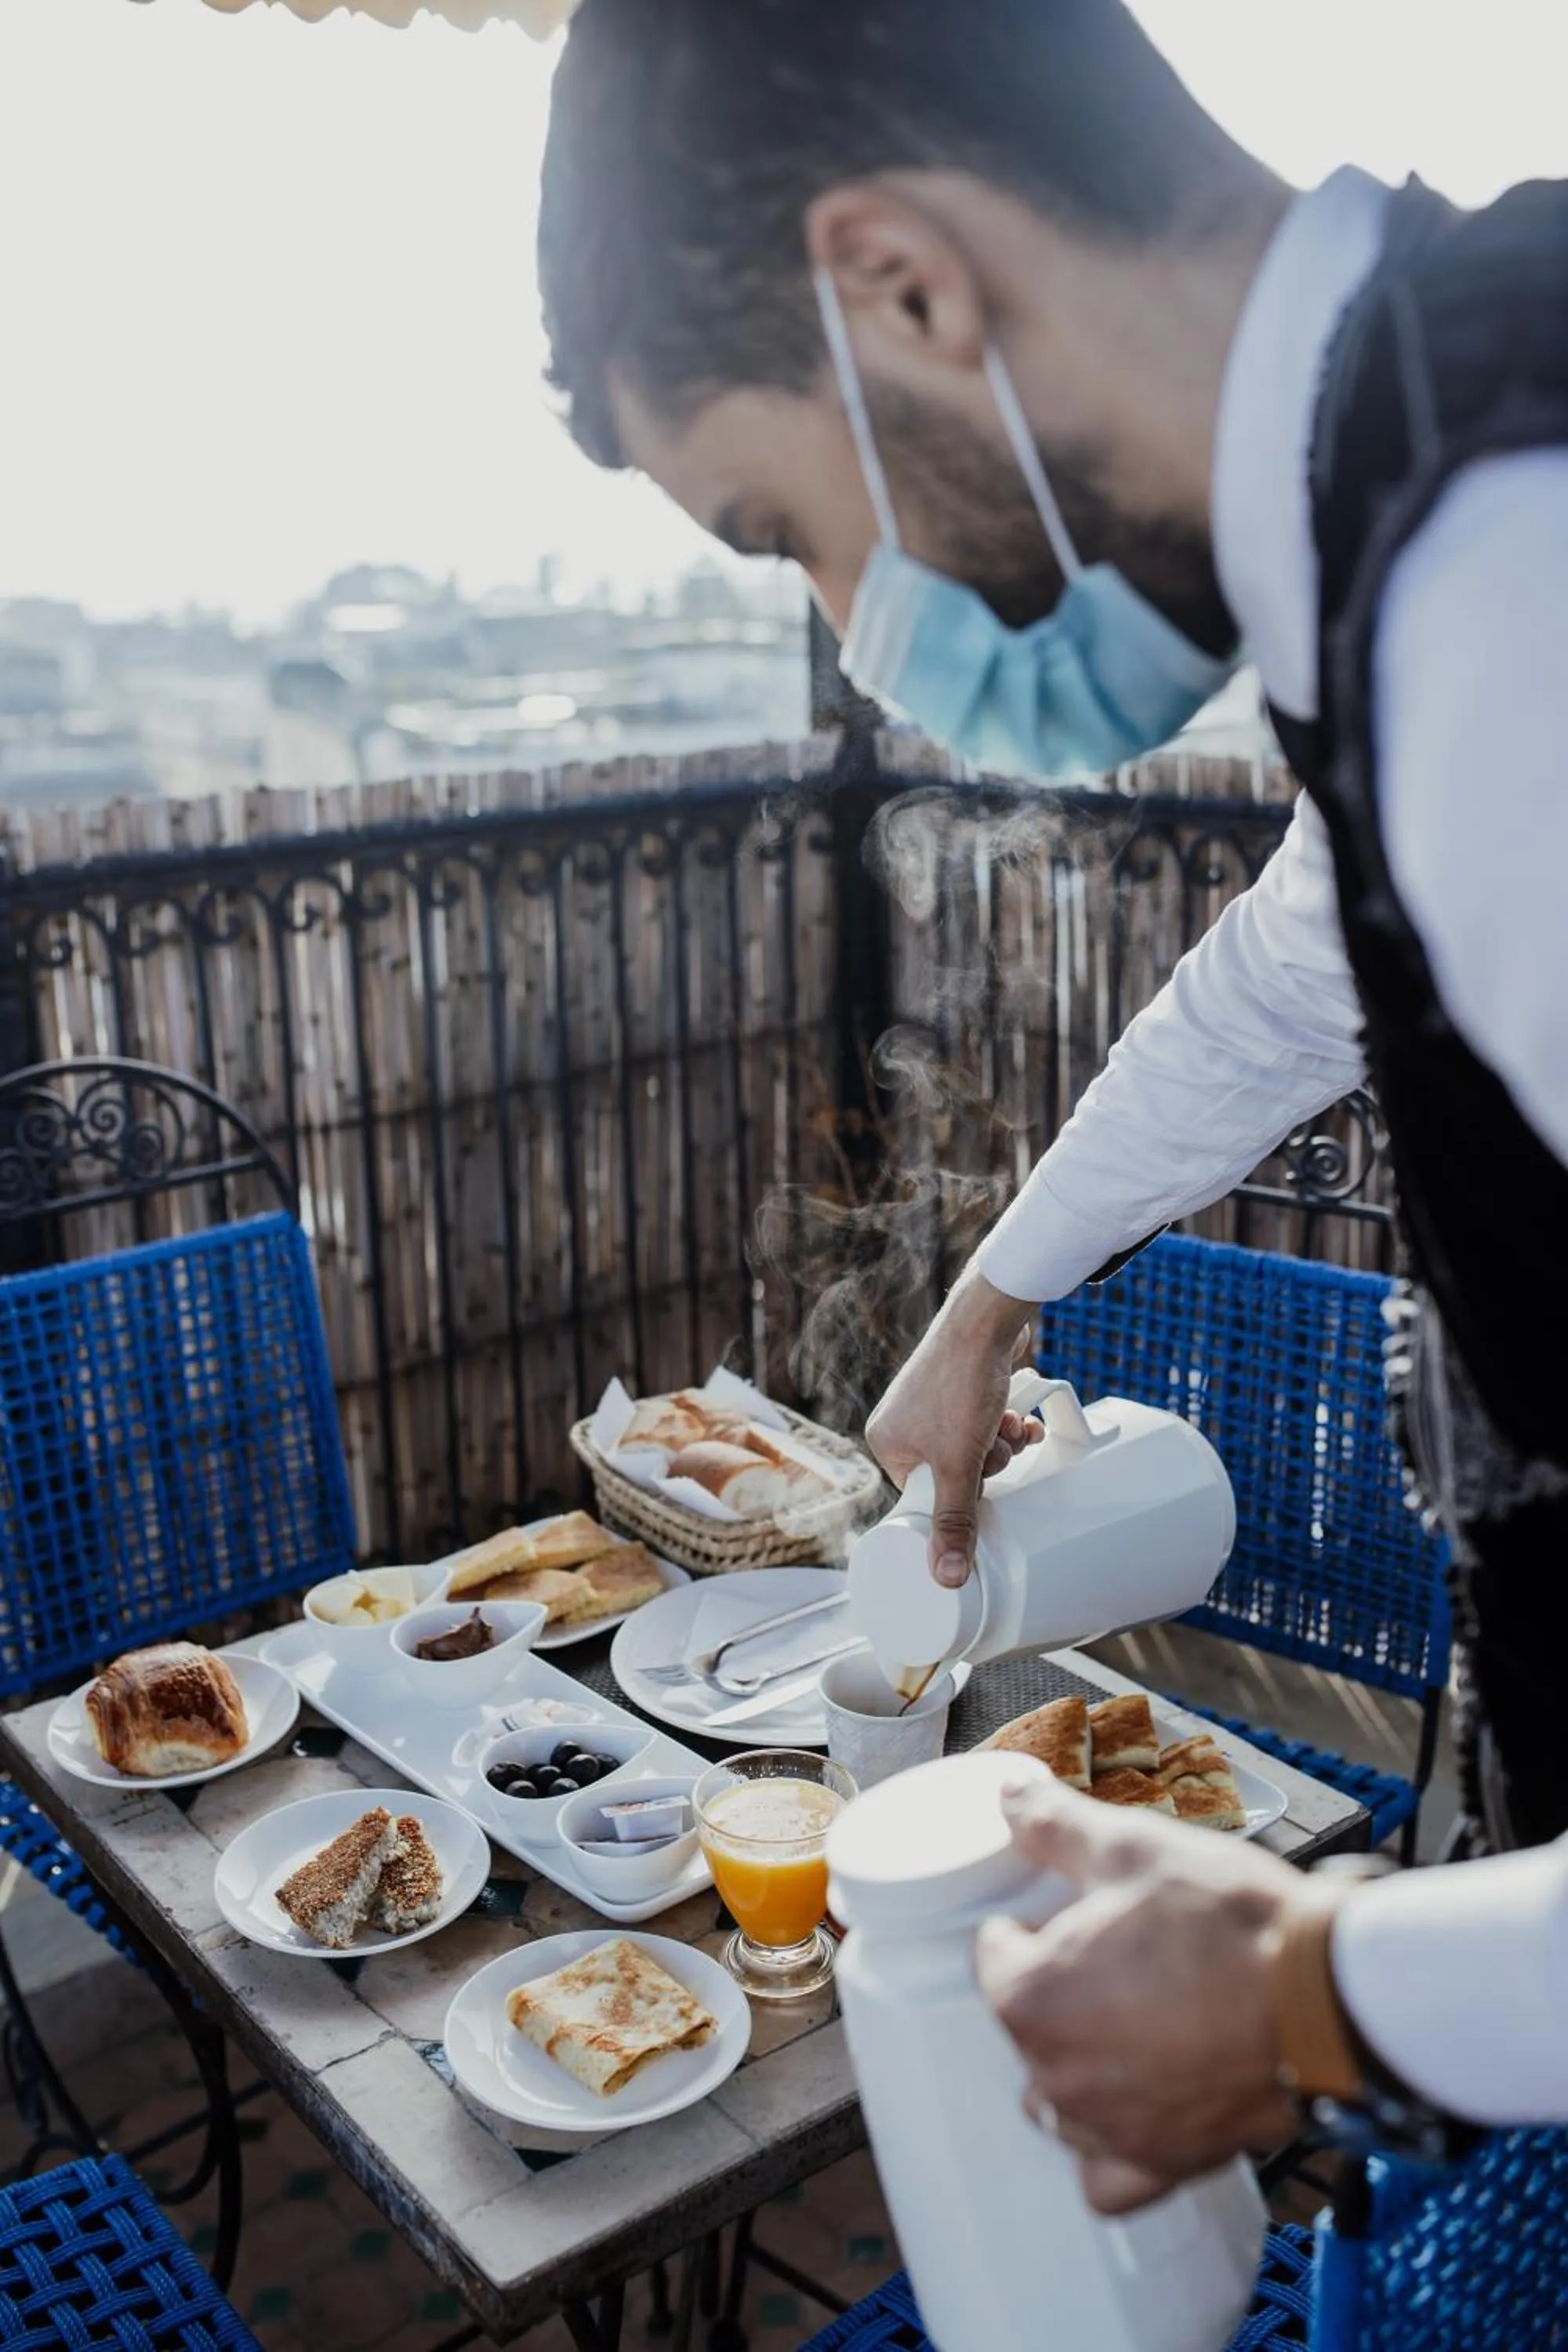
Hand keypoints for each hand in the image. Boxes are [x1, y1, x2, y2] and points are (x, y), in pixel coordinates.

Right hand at [865, 1267, 1042, 1586]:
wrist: (988, 1319)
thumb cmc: (962, 1383)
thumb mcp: (960, 1463)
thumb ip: (954, 1521)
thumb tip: (946, 1577)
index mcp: (887, 1442)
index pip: (925, 1497)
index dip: (960, 1495)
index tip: (980, 1484)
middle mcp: (904, 1422)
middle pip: (956, 1475)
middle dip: (988, 1465)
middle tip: (994, 1448)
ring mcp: (934, 1404)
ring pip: (978, 1451)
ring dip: (1002, 1445)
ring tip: (1007, 1425)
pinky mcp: (962, 1388)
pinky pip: (987, 1425)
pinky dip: (1007, 1425)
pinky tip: (1019, 1414)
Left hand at [975, 1778, 1334, 2212]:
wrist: (1326, 2001)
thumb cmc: (1228, 1924)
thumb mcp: (1134, 1849)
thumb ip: (1057, 1824)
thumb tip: (1006, 1796)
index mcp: (1032, 1998)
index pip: (995, 1954)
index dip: (1034, 1923)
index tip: (1076, 1911)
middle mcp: (1056, 2076)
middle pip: (1026, 2025)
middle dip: (1059, 1989)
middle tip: (1121, 1954)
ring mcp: (1107, 2128)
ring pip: (1060, 2100)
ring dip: (1080, 2064)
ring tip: (1137, 2021)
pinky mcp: (1162, 2164)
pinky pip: (1110, 2174)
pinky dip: (1116, 2148)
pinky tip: (1142, 2107)